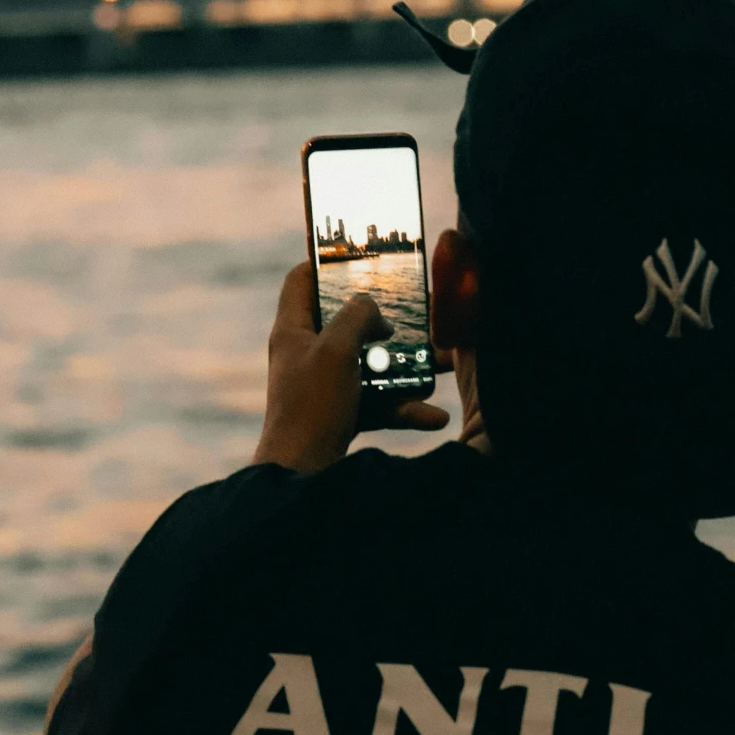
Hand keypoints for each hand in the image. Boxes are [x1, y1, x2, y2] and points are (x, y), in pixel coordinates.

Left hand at [253, 263, 448, 474]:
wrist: (303, 475)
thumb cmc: (312, 408)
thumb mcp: (336, 350)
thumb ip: (357, 316)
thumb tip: (374, 309)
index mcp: (292, 330)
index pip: (301, 279)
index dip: (328, 263)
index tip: (363, 259)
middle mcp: (305, 354)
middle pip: (346, 322)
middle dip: (386, 320)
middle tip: (417, 312)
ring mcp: (323, 386)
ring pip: (369, 364)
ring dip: (405, 366)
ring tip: (441, 364)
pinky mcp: (340, 415)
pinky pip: (377, 402)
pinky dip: (404, 407)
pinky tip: (434, 416)